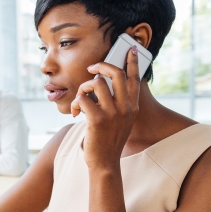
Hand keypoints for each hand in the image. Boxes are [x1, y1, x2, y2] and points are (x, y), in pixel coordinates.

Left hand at [71, 45, 139, 169]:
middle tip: (91, 69)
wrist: (105, 162)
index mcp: (132, 107)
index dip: (131, 62)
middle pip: (116, 74)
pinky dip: (76, 103)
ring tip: (80, 100)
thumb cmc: (108, 141)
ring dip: (83, 88)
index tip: (130, 49)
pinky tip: (76, 113)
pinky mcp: (97, 119)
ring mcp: (113, 113)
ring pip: (96, 84)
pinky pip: (83, 98)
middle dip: (101, 66)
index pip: (134, 79)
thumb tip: (104, 87)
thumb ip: (118, 105)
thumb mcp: (120, 121)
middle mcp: (125, 107)